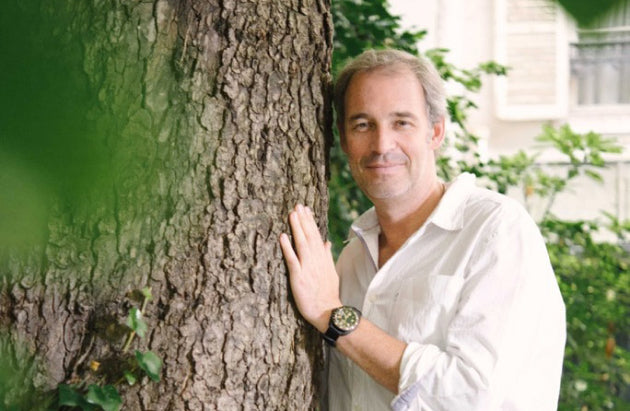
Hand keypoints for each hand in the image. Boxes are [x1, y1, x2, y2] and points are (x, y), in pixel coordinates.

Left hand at [279, 204, 341, 332]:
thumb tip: (326, 241)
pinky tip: (282, 236)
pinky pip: (292, 259)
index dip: (310, 221)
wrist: (328, 311)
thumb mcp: (331, 272)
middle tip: (297, 205)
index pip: (316, 235)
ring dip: (297, 228)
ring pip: (302, 243)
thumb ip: (327, 256)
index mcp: (323, 258)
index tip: (306, 209)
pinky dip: (287, 247)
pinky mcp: (298, 277)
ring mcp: (307, 268)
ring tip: (292, 214)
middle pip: (309, 236)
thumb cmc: (328, 294)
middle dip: (303, 220)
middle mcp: (316, 260)